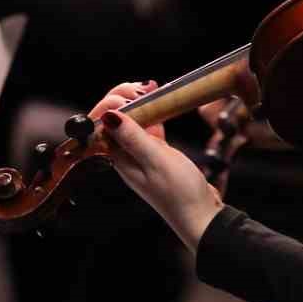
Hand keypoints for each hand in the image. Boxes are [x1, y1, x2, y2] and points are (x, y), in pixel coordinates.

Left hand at [88, 83, 223, 252]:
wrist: (201, 215)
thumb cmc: (179, 193)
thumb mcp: (156, 161)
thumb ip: (133, 137)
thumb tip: (108, 116)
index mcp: (119, 158)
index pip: (101, 126)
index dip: (111, 104)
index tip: (131, 94)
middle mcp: (126, 156)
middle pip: (114, 120)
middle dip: (124, 98)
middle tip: (144, 87)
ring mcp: (142, 154)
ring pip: (133, 121)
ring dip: (139, 102)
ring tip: (152, 87)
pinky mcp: (158, 154)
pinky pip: (150, 127)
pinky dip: (154, 112)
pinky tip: (162, 101)